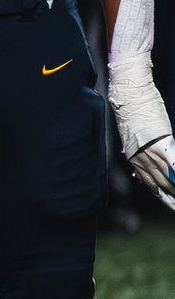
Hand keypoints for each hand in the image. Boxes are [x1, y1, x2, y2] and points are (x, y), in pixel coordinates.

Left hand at [109, 54, 174, 210]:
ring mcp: (151, 153)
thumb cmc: (131, 108)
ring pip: (170, 179)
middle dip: (173, 198)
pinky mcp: (162, 144)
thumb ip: (138, 149)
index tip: (171, 204)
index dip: (162, 196)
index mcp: (134, 158)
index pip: (150, 184)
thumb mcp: (132, 135)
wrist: (129, 94)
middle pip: (162, 186)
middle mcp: (141, 160)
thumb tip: (138, 158)